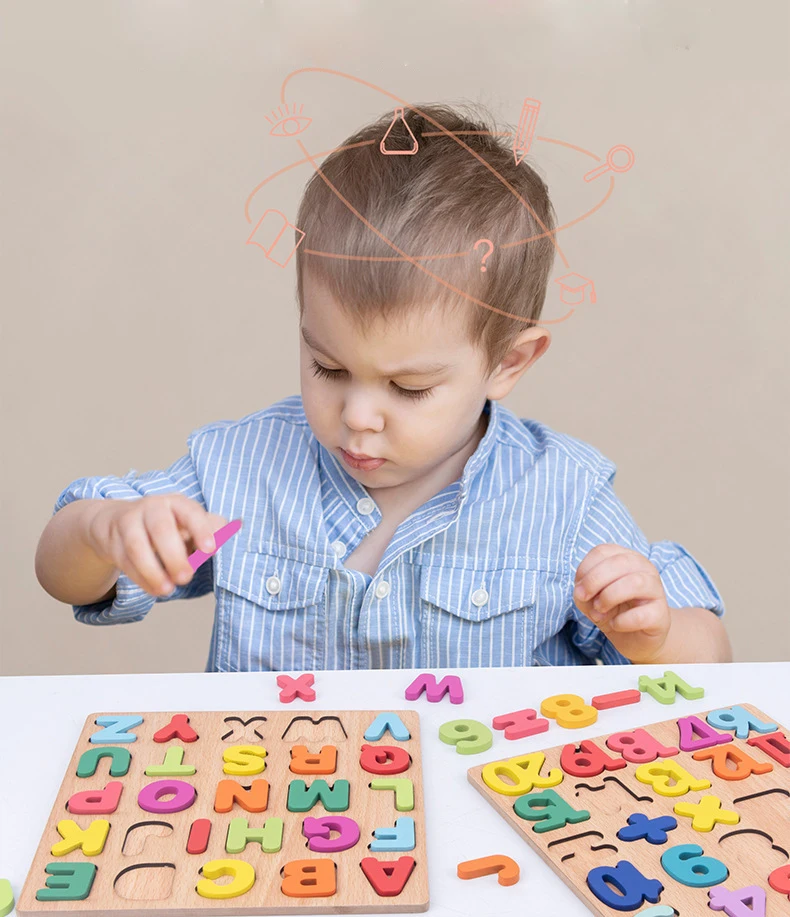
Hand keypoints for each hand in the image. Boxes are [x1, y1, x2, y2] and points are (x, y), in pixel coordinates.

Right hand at [84, 494, 228, 597]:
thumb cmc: (166, 525)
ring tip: (168, 589)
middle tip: (186, 577)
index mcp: (176, 503)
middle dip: (174, 556)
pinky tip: (156, 589)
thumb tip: (231, 528)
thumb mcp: (189, 523)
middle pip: (161, 529)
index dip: (201, 529)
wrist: (117, 522)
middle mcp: (152, 508)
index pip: (190, 512)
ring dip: (153, 571)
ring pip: (137, 547)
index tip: (210, 549)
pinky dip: (142, 579)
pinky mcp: (114, 543)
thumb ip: (210, 527)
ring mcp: (130, 524)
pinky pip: (126, 562)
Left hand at [573, 543, 670, 662]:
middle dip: (595, 580)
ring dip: (609, 596)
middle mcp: (644, 569)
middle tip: (584, 597)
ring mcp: (656, 591)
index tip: (579, 588)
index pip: (603, 551)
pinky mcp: (661, 615)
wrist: (635, 638)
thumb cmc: (612, 611)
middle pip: (620, 561)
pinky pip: (641, 615)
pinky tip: (615, 624)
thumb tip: (582, 592)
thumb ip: (583, 591)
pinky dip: (622, 621)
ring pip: (636, 582)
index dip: (585, 569)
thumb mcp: (590, 598)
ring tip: (600, 610)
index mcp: (626, 558)